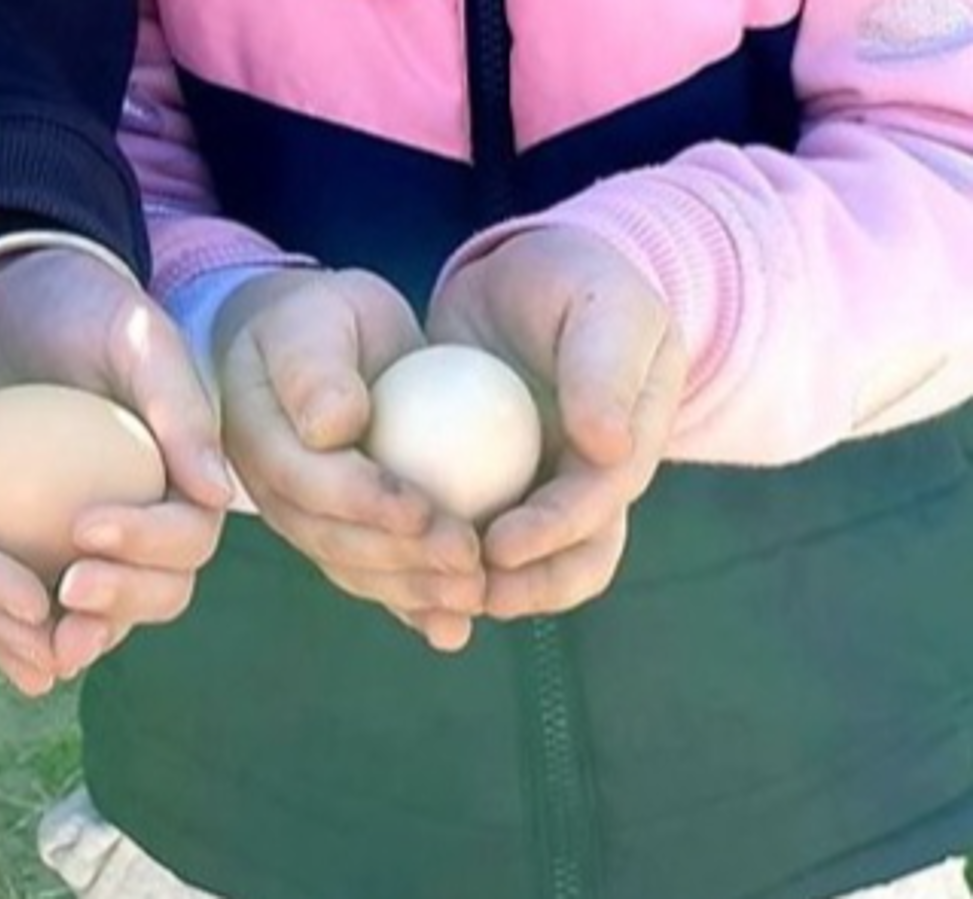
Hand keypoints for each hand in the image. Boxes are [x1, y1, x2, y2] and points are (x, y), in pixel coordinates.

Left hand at [0, 247, 231, 677]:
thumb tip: (219, 494)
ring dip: (81, 636)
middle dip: (123, 603)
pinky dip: (23, 628)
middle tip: (67, 590)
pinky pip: (37, 600)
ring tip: (42, 645)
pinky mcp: (35, 547)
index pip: (188, 536)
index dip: (150, 545)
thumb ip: (178, 407)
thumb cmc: (81, 305)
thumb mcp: (134, 339)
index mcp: (185, 478)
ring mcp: (93, 541)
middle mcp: (148, 519)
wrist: (6, 295)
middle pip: (160, 590)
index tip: (88, 527)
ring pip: (104, 613)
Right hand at [213, 269, 483, 650]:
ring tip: (473, 597)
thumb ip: (313, 368)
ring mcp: (302, 522)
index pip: (308, 480)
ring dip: (412, 593)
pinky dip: (411, 608)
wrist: (318, 349)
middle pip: (331, 538)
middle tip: (468, 563)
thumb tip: (333, 427)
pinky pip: (372, 578)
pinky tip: (452, 630)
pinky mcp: (337, 540)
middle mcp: (271, 492)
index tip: (425, 511)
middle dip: (401, 560)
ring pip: (353, 569)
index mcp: (254, 437)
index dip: (365, 502)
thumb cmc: (322, 323)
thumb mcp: (314, 320)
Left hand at [427, 227, 687, 619]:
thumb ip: (605, 368)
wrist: (520, 278)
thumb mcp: (601, 304)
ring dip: (488, 590)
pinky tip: (400, 582)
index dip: (554, 535)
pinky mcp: (491, 491)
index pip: (599, 506)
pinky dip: (445, 565)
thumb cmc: (571, 281)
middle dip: (528, 588)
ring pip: (527, 565)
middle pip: (575, 559)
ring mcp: (544, 491)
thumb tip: (611, 449)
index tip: (501, 548)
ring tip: (437, 599)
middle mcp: (593, 483)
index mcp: (629, 448)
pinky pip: (471, 536)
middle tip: (469, 592)